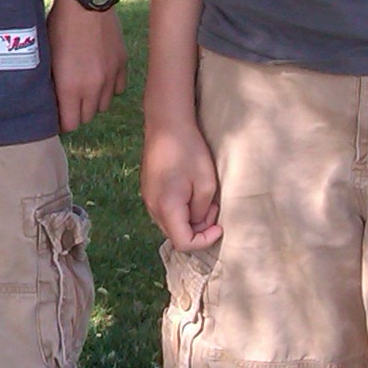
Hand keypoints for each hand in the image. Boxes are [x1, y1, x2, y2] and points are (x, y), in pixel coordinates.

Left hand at [48, 0, 126, 132]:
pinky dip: (109, 87)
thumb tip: (52, 99)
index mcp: (70, 88)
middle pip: (86, 117)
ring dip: (93, 101)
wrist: (86, 2)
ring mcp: (110, 77)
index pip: (70, 124)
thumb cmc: (59, 26)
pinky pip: (118, 89)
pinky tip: (99, 76)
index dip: (62, 122)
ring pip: (103, 105)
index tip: (56, 116)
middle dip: (76, 112)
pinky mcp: (121, 64)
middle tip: (67, 101)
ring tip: (83, 88)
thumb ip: (52, 83)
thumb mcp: (47, 57)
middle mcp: (93, 88)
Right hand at [140, 119, 222, 251]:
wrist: (166, 124)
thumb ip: (202, 211)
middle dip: (198, 229)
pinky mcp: (149, 189)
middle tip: (213, 208)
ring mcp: (148, 198)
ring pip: (170, 223)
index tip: (219, 226)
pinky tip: (190, 191)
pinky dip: (180, 209)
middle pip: (175, 235)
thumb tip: (198, 222)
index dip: (204, 240)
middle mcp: (152, 207)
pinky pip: (165, 210)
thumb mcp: (206, 184)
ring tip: (203, 199)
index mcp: (166, 208)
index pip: (183, 243)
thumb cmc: (189, 151)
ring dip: (189, 219)